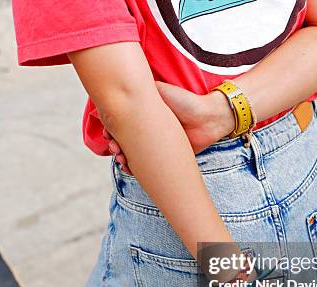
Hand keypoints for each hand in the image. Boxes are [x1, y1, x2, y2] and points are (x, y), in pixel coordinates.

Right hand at [104, 81, 234, 173]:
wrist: (207, 117)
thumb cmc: (186, 101)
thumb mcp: (160, 91)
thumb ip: (142, 90)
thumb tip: (121, 87)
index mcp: (145, 115)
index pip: (122, 123)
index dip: (112, 130)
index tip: (109, 134)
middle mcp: (148, 130)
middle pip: (124, 140)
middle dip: (115, 146)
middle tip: (114, 149)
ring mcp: (155, 145)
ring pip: (132, 154)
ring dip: (123, 158)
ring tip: (122, 160)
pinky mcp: (164, 157)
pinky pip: (146, 166)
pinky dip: (136, 169)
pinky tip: (129, 169)